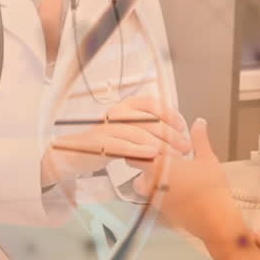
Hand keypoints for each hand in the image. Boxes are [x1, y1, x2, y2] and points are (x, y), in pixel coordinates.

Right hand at [43, 96, 190, 185]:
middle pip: (149, 121)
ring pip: (138, 133)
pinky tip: (152, 154)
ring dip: (160, 145)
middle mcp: (117, 112)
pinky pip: (122, 145)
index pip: (152, 104)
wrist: (74, 154)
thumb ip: (148, 128)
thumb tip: (177, 132)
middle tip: (185, 147)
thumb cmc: (107, 143)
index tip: (183, 128)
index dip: (170, 115)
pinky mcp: (99, 143)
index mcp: (125, 106)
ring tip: (174, 156)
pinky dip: (138, 150)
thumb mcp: (128, 131)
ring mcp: (107, 127)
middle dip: (171, 135)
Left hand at [145, 118, 248, 254]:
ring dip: (150, 178)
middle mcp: (151, 183)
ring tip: (168, 173)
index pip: (135, 154)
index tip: (149, 142)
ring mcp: (154, 198)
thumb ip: (199, 139)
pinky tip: (175, 187)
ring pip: (143, 185)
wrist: (215, 220)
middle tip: (161, 157)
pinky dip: (158, 190)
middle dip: (145, 163)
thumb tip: (199, 122)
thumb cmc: (211, 188)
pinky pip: (152, 196)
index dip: (139, 147)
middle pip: (136, 170)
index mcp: (158, 166)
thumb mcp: (207, 159)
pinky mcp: (161, 211)